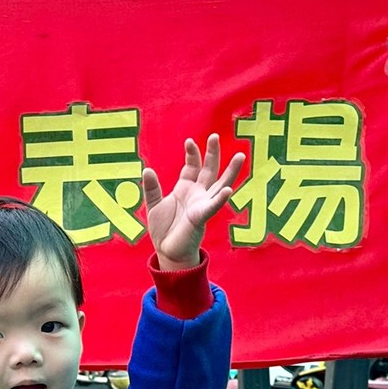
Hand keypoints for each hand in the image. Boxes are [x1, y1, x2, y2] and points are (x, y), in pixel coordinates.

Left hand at [143, 134, 244, 270]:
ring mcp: (202, 204)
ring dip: (231, 172)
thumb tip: (147, 169)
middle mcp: (197, 194)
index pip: (192, 166)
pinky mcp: (201, 217)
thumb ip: (152, 188)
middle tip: (215, 137)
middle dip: (212, 154)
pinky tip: (228, 190)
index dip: (192, 154)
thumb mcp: (154, 205)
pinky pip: (213, 206)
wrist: (167, 251)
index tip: (189, 141)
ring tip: (240, 156)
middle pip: (209, 170)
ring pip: (220, 185)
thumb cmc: (163, 229)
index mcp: (186, 188)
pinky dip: (220, 199)